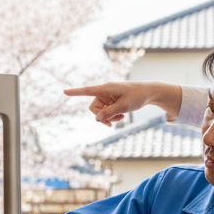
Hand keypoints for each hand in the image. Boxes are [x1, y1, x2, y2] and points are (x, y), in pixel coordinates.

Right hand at [64, 82, 182, 125]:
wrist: (148, 92)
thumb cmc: (137, 96)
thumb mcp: (124, 107)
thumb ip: (109, 113)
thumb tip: (96, 119)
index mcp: (106, 89)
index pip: (87, 90)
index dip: (75, 92)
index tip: (64, 92)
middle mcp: (104, 91)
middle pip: (93, 108)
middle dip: (101, 117)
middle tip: (112, 124)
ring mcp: (108, 96)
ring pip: (100, 111)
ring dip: (108, 117)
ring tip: (120, 118)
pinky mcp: (112, 100)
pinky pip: (106, 111)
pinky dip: (112, 115)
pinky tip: (121, 116)